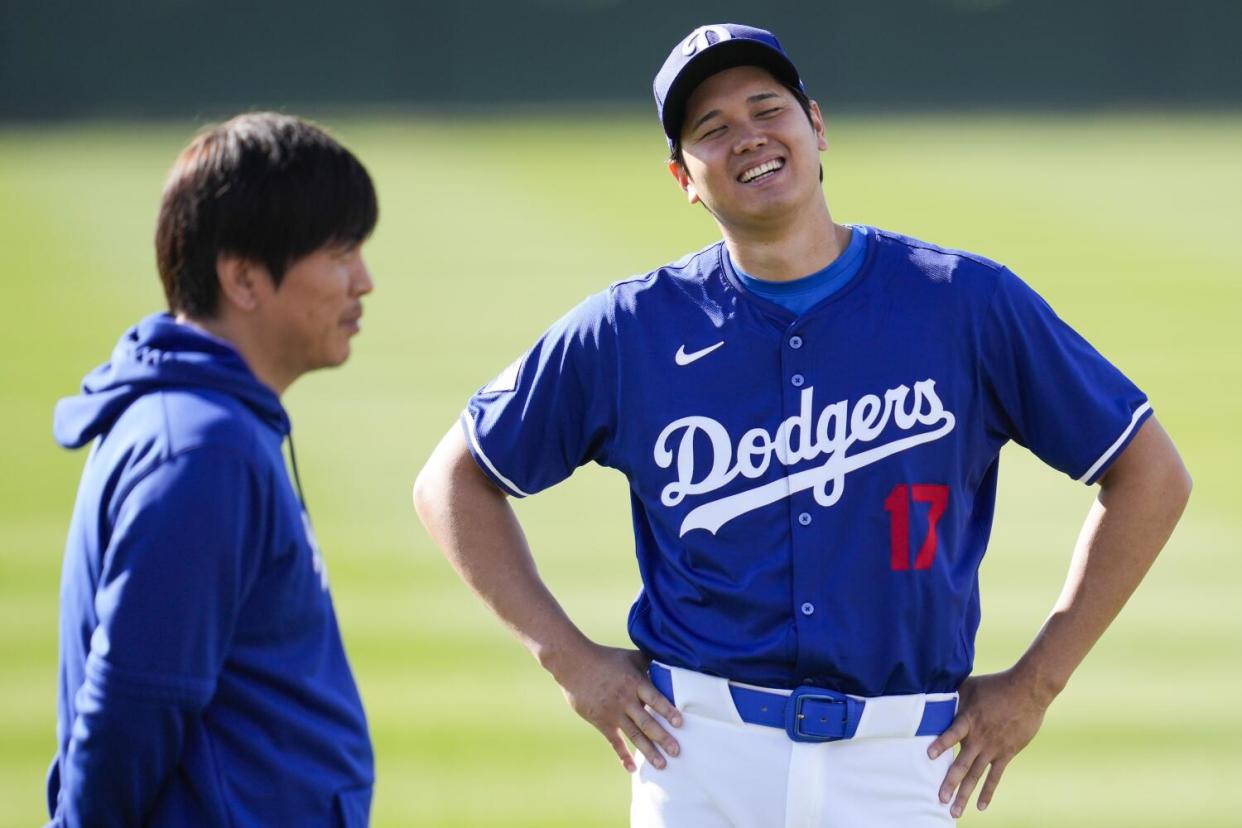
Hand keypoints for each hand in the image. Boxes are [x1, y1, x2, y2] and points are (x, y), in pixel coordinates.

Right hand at [552, 643, 682, 772]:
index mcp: (634, 682)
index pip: (654, 699)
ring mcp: (612, 711)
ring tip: (662, 765)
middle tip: (677, 751)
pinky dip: (622, 755)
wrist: (574, 664)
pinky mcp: (600, 720)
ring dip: (648, 751)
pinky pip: (614, 741)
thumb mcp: (629, 656)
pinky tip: (631, 768)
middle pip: (646, 722)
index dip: (667, 710)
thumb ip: (649, 661)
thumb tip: (669, 657)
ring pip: (634, 734)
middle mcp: (625, 699)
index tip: (680, 723)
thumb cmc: (605, 658)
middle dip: (662, 737)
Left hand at [928, 669, 1050, 816]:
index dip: (941, 744)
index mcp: (969, 720)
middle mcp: (980, 738)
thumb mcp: (970, 685)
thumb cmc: (996, 685)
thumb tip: (932, 687)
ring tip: (955, 811)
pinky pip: (995, 776)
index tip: (929, 755)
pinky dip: (988, 791)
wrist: (1027, 691)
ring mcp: (993, 748)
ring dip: (965, 794)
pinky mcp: (1006, 753)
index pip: (952, 734)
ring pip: (976, 775)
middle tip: (939, 799)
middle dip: (950, 783)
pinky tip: (981, 806)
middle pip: (962, 764)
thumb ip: (952, 693)